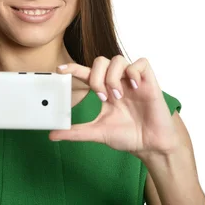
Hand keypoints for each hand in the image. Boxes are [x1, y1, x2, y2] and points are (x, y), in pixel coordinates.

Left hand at [50, 56, 179, 157]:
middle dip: (97, 77)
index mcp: (104, 90)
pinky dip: (134, 72)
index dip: (73, 68)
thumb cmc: (128, 135)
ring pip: (118, 59)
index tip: (59, 69)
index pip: (86, 72)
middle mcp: (117, 81)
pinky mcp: (149, 81)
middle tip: (101, 96)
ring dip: (113, 77)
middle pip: (101, 61)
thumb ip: (76, 132)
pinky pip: (141, 62)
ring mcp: (132, 80)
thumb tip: (52, 135)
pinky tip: (135, 87)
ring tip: (117, 96)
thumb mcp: (98, 132)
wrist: (151, 145)